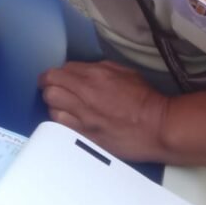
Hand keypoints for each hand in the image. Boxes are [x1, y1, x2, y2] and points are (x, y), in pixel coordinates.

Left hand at [38, 60, 168, 161]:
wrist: (157, 126)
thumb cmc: (144, 97)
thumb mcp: (123, 71)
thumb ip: (98, 68)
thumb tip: (82, 70)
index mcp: (94, 75)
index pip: (60, 70)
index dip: (55, 74)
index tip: (55, 78)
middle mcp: (85, 94)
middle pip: (50, 87)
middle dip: (48, 87)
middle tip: (52, 89)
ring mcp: (84, 117)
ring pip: (51, 107)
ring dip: (53, 105)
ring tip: (60, 105)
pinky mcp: (86, 136)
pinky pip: (60, 126)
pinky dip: (60, 121)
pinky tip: (67, 120)